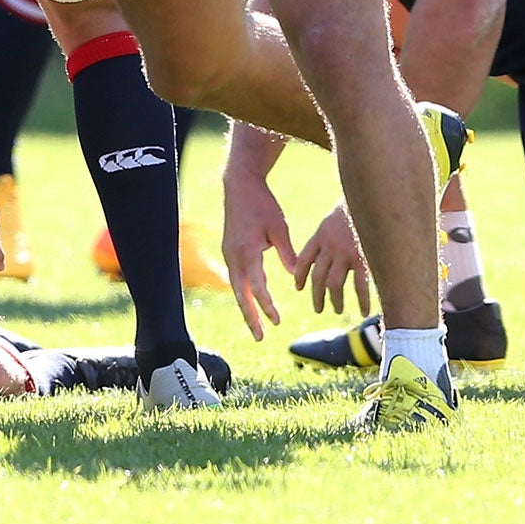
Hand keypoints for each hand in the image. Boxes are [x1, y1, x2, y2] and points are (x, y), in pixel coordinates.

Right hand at [221, 166, 297, 341]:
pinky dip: (243, 292)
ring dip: (246, 306)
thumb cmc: (263, 204)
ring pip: (236, 287)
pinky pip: (236, 277)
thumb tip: (295, 275)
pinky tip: (250, 301)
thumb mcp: (279, 228)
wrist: (240, 185)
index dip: (267, 306)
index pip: (257, 287)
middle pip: (241, 294)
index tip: (277, 321)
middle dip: (250, 317)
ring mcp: (229, 253)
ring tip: (255, 325)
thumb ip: (287, 253)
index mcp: (247, 252)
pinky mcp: (230, 250)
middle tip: (259, 337)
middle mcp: (234, 256)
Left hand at [284, 201, 370, 317]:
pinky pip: (360, 285)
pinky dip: (361, 300)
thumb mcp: (335, 218)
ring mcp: (344, 253)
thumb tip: (328, 248)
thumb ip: (329, 235)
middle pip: (317, 277)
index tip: (298, 288)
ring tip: (336, 310)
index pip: (304, 260)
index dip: (299, 276)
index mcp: (320, 236)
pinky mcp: (362, 258)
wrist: (369, 196)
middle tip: (318, 308)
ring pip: (334, 284)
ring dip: (334, 300)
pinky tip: (363, 310)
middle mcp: (329, 246)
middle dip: (316, 295)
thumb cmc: (354, 207)